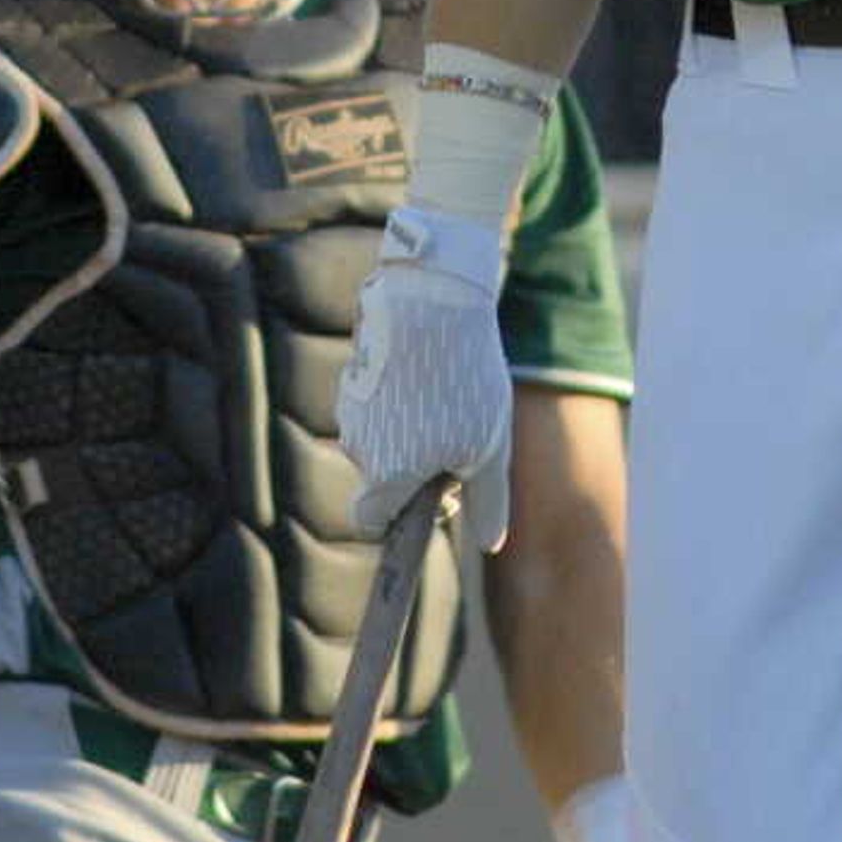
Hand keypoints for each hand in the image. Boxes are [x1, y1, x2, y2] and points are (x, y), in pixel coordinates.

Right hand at [340, 205, 513, 552]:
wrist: (435, 297)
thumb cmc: (466, 380)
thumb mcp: (490, 447)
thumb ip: (488, 502)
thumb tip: (491, 544)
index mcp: (386, 475)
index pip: (371, 522)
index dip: (400, 518)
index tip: (436, 494)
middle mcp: (357, 447)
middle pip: (381, 477)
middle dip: (414, 467)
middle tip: (460, 434)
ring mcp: (350, 407)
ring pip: (380, 437)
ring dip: (410, 428)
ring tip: (449, 392)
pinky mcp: (354, 372)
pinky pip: (376, 401)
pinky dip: (400, 395)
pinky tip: (430, 368)